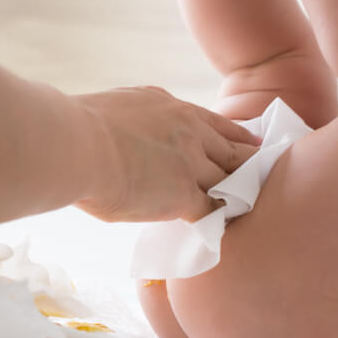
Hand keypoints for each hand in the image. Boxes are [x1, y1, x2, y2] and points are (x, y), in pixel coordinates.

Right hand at [75, 86, 260, 222]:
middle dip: (248, 167)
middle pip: (233, 152)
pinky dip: (220, 221)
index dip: (237, 138)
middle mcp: (189, 131)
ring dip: (238, 197)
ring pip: (230, 182)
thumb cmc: (77, 128)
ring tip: (247, 211)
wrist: (75, 144)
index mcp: (170, 107)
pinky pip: (213, 212)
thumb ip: (136, 120)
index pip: (215, 123)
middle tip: (262, 179)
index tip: (253, 146)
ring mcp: (191, 163)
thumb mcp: (117, 107)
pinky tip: (224, 230)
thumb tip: (125, 135)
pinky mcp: (185, 195)